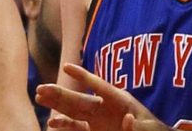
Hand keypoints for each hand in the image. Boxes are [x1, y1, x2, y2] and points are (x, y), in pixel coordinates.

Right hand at [36, 63, 164, 130]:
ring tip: (39, 98)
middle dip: (60, 93)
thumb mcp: (148, 128)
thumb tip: (128, 119)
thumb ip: (137, 126)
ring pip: (73, 110)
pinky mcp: (93, 130)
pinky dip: (64, 124)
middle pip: (79, 98)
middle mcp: (105, 106)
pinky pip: (75, 126)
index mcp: (119, 100)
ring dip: (57, 104)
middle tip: (41, 88)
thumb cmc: (152, 130)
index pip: (99, 86)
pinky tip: (51, 122)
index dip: (83, 76)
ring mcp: (98, 118)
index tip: (66, 67)